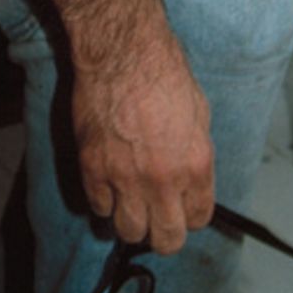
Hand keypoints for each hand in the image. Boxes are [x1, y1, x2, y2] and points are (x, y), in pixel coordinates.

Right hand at [72, 20, 213, 252]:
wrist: (124, 52)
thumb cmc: (164, 73)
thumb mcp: (199, 113)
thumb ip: (195, 155)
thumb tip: (190, 181)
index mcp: (196, 164)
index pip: (198, 219)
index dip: (190, 216)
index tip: (182, 208)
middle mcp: (163, 179)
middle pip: (166, 240)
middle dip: (163, 234)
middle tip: (157, 218)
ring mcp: (126, 178)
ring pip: (129, 231)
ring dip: (131, 221)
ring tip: (131, 202)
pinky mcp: (94, 170)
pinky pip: (99, 207)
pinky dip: (104, 200)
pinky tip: (109, 182)